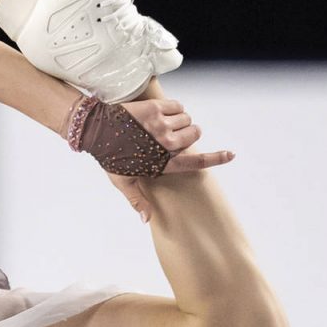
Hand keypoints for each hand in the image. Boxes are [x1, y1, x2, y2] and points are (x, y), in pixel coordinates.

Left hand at [105, 99, 234, 221]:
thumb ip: (137, 200)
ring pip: (187, 118)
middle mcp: (166, 144)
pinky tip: (163, 113)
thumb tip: (147, 221)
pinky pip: (177, 106)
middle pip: (195, 133)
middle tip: (173, 135)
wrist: (95, 130)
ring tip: (163, 125)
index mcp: (162, 162)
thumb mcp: (123, 182)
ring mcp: (161, 125)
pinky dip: (174, 108)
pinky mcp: (155, 109)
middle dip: (189, 133)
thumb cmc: (109, 157)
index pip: (196, 162)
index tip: (231, 154)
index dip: (216, 158)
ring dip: (180, 120)